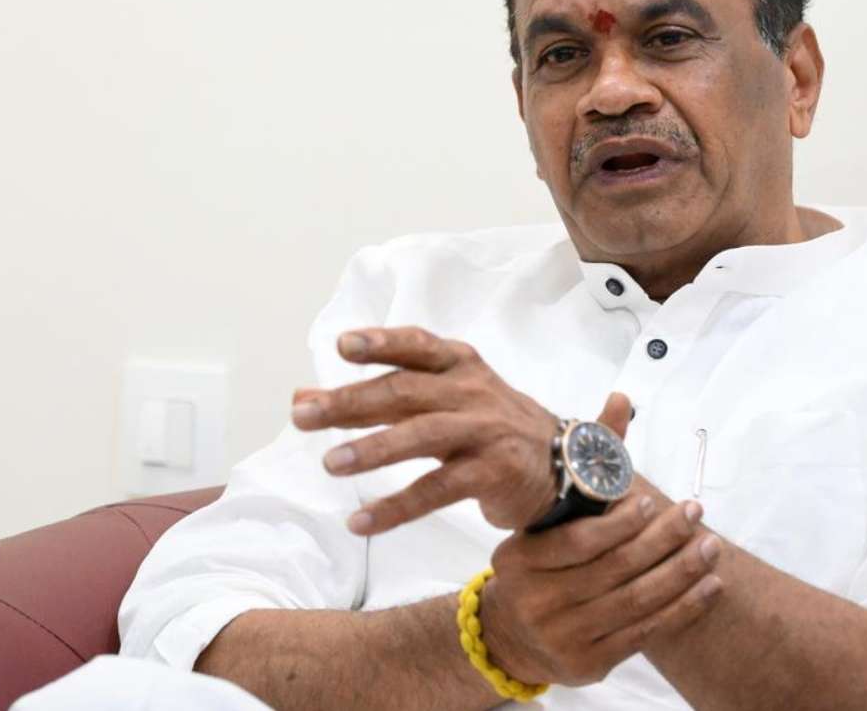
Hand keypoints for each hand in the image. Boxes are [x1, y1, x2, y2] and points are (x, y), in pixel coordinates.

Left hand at [291, 326, 632, 535]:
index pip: (417, 346)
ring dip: (372, 450)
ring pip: (422, 436)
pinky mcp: (493, 473)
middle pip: (405, 392)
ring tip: (329, 463)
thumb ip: (371, 397)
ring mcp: (485, 432)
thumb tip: (300, 398)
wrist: (566, 467)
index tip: (342, 346)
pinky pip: (437, 490)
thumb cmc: (488, 429)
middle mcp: (472, 392)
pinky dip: (395, 508)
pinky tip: (359, 522)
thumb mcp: (437, 402)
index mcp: (460, 366)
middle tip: (303, 416)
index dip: (381, 344)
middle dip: (351, 402)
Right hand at [479, 486, 722, 686]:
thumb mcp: (548, 518)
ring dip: (681, 573)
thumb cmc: (541, 563)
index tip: (653, 502)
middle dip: (662, 538)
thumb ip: (588, 463)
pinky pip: (645, 632)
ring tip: (710, 548)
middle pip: (614, 568)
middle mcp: (537, 600)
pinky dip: (683, 608)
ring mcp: (563, 636)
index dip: (620, 522)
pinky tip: (709, 587)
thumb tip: (622, 399)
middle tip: (693, 513)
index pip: (579, 540)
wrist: (513, 635)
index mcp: (520, 559)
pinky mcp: (589, 662)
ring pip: (636, 600)